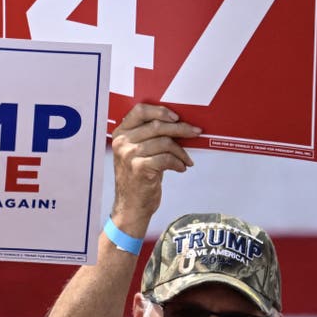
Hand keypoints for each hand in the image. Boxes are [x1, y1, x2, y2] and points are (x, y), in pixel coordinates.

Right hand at [109, 104, 200, 234]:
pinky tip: (181, 168)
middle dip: (181, 128)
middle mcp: (122, 142)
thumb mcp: (136, 152)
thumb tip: (177, 124)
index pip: (139, 111)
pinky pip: (167, 158)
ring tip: (186, 159)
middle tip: (195, 132)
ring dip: (181, 151)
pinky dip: (179, 163)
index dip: (160, 111)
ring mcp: (129, 155)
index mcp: (120, 133)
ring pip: (165, 142)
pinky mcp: (139, 168)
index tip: (176, 117)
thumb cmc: (137, 177)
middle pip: (157, 126)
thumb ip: (148, 136)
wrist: (130, 205)